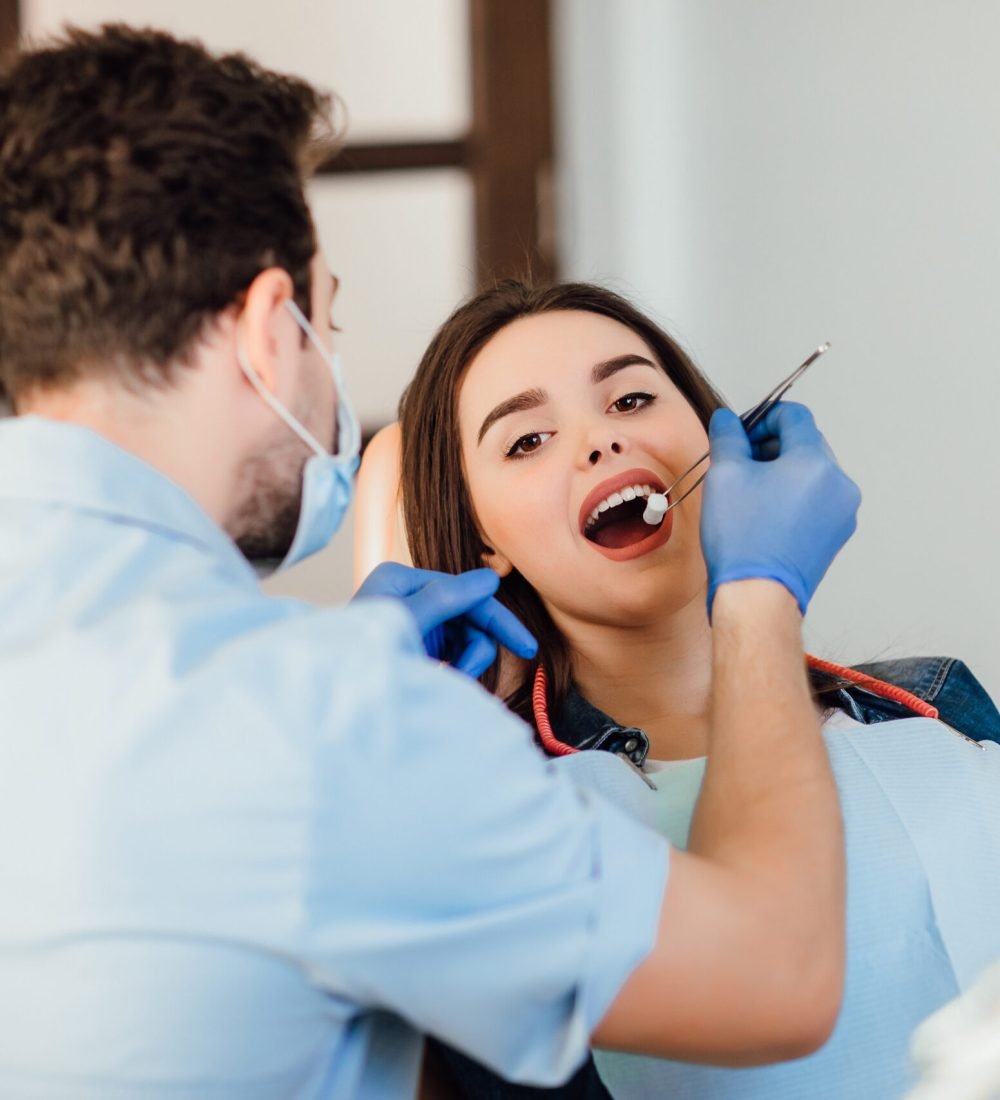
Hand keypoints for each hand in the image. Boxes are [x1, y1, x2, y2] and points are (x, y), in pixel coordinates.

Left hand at [354, 562, 537, 677]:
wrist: (335, 699)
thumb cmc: (361, 657)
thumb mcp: (405, 623)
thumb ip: (445, 598)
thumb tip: (490, 578)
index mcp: (402, 580)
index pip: (466, 594)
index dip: (499, 620)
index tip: (528, 648)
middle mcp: (409, 596)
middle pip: (468, 617)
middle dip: (472, 650)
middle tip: (464, 676)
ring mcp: (413, 622)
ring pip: (464, 640)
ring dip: (462, 664)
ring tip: (441, 679)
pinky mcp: (416, 647)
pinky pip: (453, 655)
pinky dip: (453, 671)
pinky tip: (437, 680)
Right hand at [700, 402, 860, 614]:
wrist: (759, 597)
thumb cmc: (743, 541)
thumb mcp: (724, 474)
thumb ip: (728, 436)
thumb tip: (728, 419)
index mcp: (815, 462)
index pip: (793, 416)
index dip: (761, 419)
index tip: (741, 435)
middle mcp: (838, 483)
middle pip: (805, 443)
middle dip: (771, 448)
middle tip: (740, 466)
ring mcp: (842, 511)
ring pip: (811, 473)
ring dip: (782, 473)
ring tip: (751, 496)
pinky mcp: (836, 534)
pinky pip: (816, 500)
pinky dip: (793, 498)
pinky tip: (766, 516)